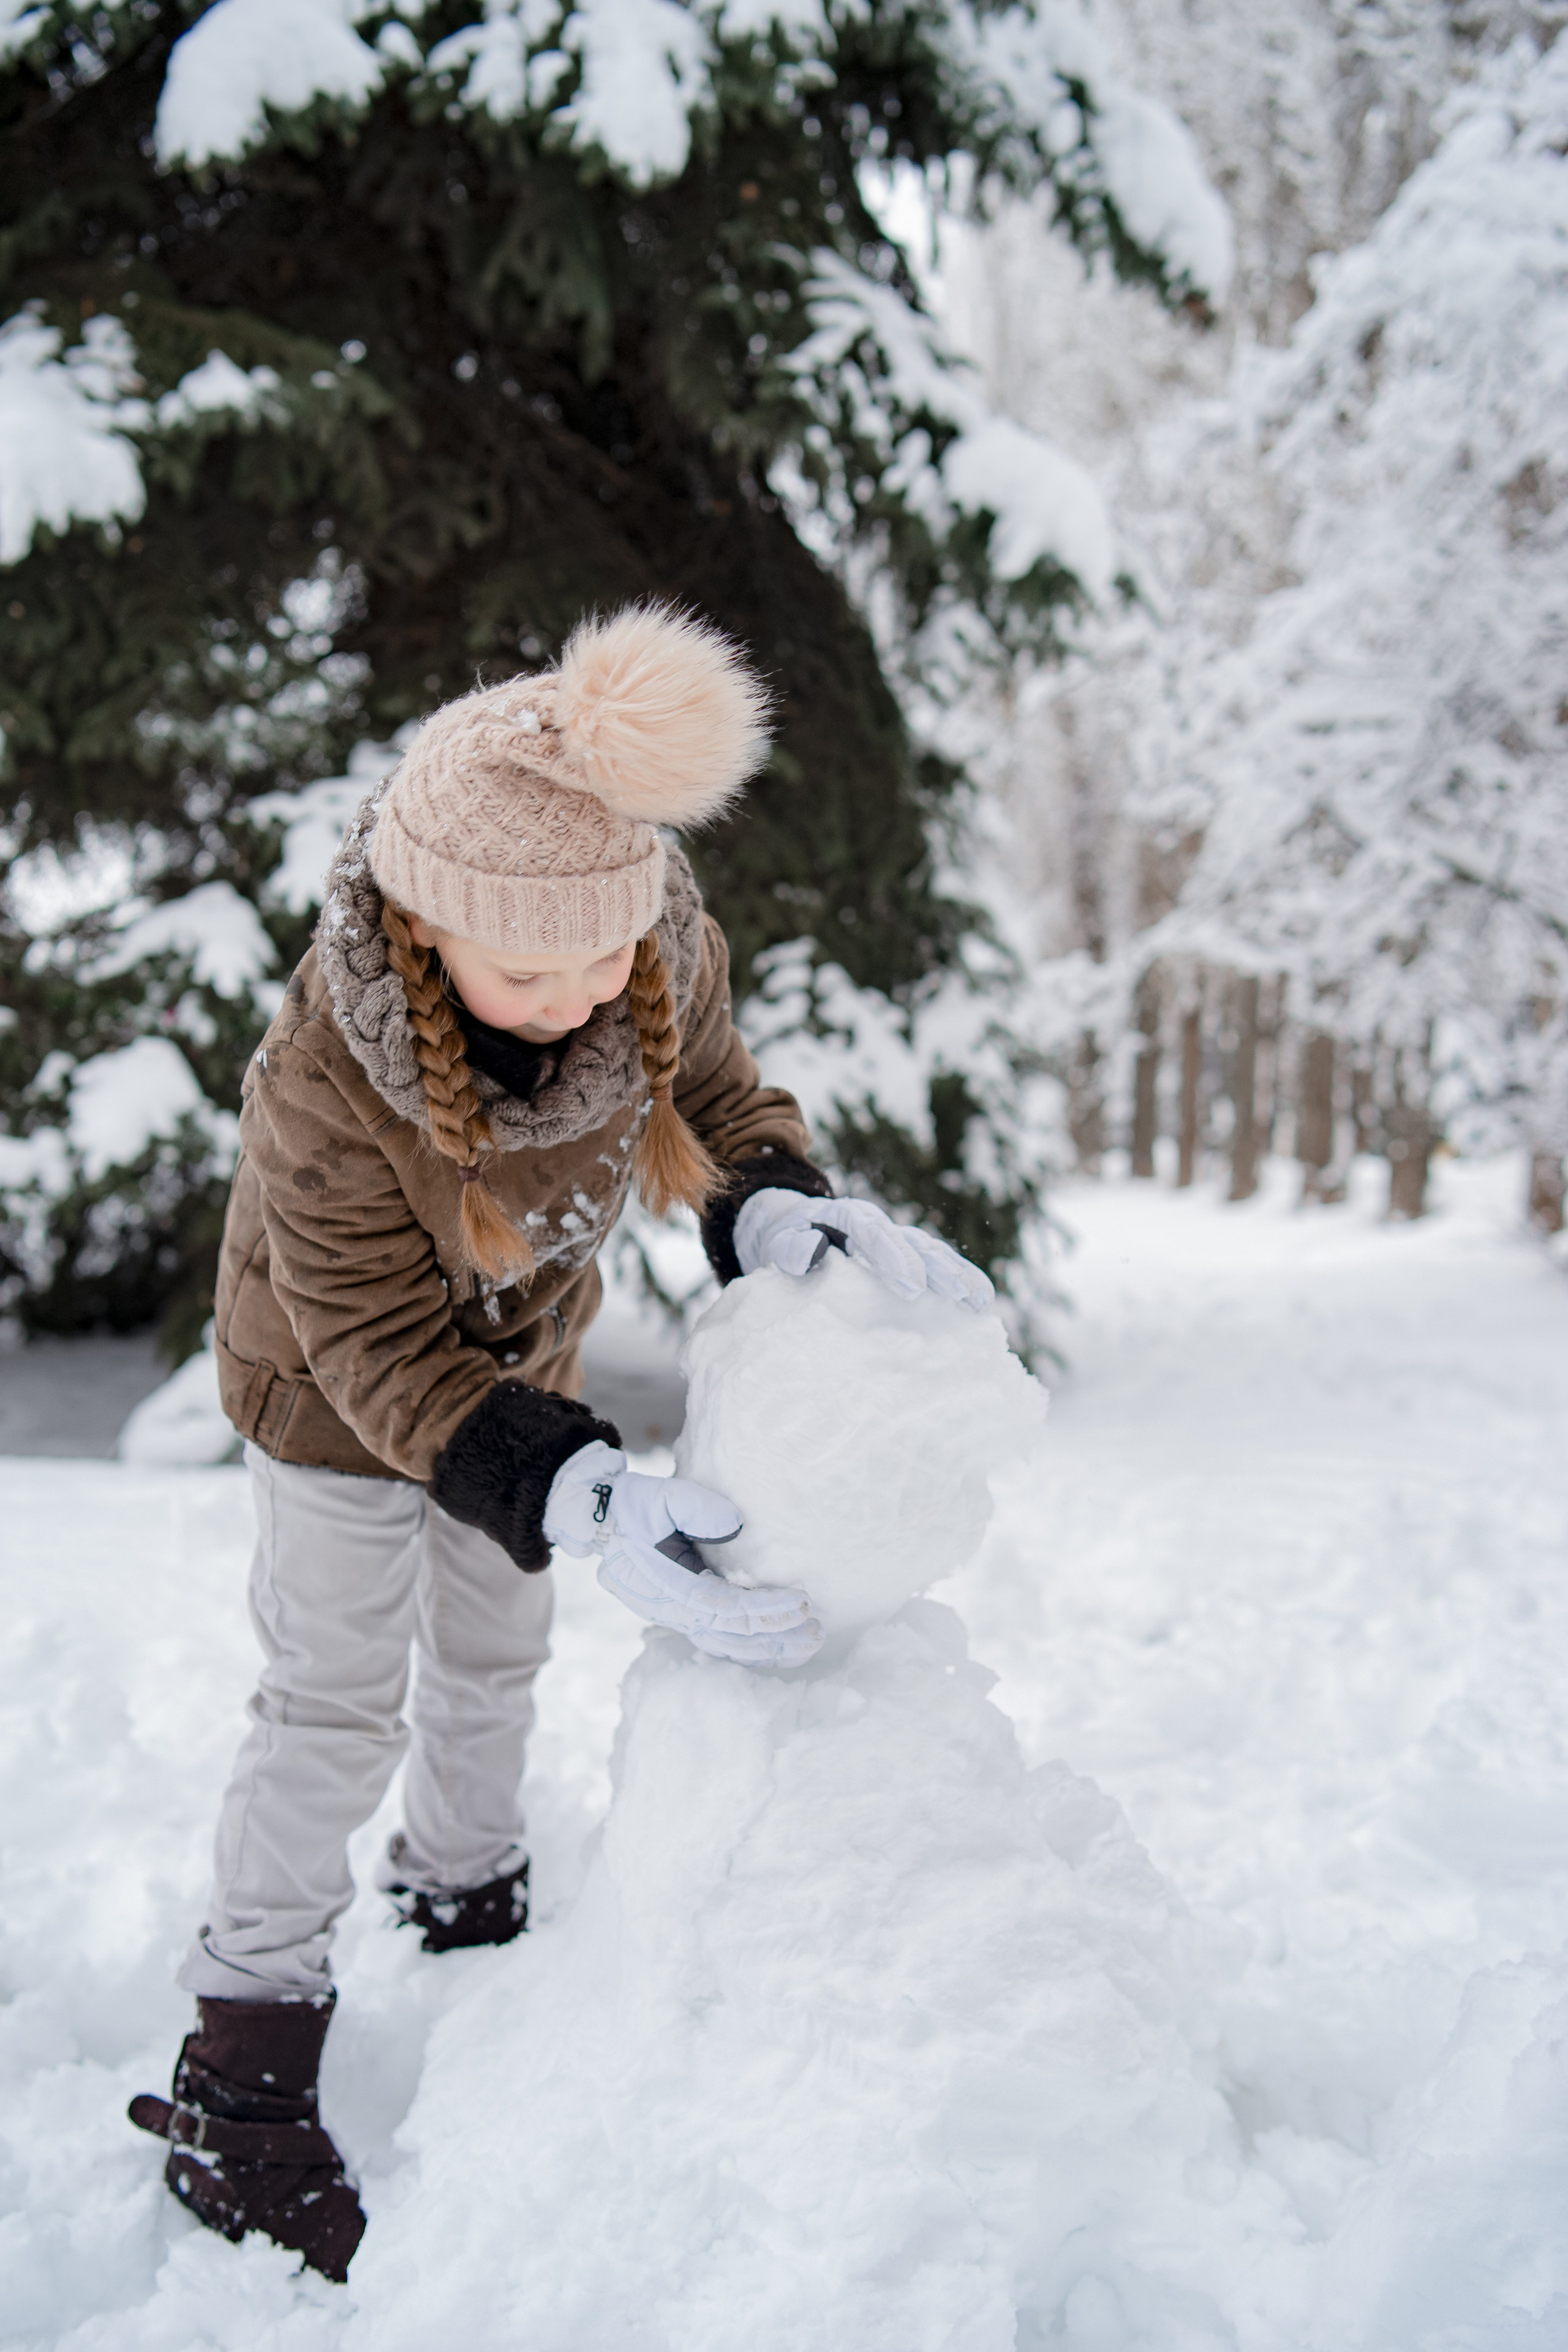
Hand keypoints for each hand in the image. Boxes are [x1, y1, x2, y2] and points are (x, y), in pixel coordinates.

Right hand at [543, 1442, 822, 1668]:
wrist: (598, 1520)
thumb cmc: (632, 1506)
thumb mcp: (659, 1496)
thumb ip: (695, 1506)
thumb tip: (734, 1524)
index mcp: (664, 1587)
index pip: (724, 1609)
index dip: (764, 1610)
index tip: (801, 1601)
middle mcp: (669, 1610)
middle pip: (730, 1637)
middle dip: (776, 1637)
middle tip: (816, 1631)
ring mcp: (674, 1616)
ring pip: (726, 1646)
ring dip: (768, 1649)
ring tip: (808, 1644)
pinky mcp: (682, 1613)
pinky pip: (720, 1640)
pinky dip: (751, 1647)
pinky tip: (780, 1647)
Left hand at [733, 1189, 993, 1311]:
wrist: (793, 1231)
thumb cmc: (786, 1242)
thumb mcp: (777, 1243)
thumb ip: (789, 1248)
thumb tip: (811, 1251)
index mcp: (846, 1218)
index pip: (872, 1232)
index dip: (894, 1256)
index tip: (910, 1286)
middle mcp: (879, 1226)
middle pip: (913, 1241)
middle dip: (936, 1268)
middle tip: (957, 1294)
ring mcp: (897, 1242)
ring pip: (933, 1253)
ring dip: (958, 1274)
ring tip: (980, 1300)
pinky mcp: (908, 1260)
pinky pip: (938, 1268)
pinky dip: (960, 1281)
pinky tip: (981, 1305)